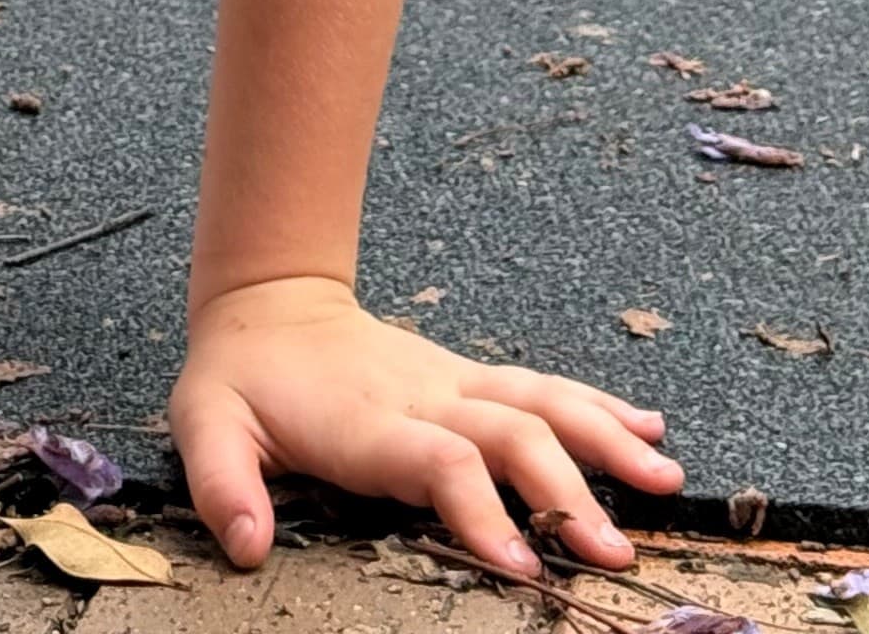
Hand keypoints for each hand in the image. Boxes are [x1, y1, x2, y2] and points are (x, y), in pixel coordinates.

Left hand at [170, 277, 682, 576]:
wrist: (268, 304)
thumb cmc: (240, 379)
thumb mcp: (205, 424)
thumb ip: (224, 483)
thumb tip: (245, 545)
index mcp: (368, 421)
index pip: (439, 461)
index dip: (482, 509)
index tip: (524, 564)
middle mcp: (424, 396)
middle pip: (511, 433)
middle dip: (567, 491)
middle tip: (615, 553)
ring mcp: (454, 382)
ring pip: (542, 401)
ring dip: (605, 438)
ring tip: (664, 477)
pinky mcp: (469, 379)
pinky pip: (543, 387)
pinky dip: (599, 404)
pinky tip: (649, 427)